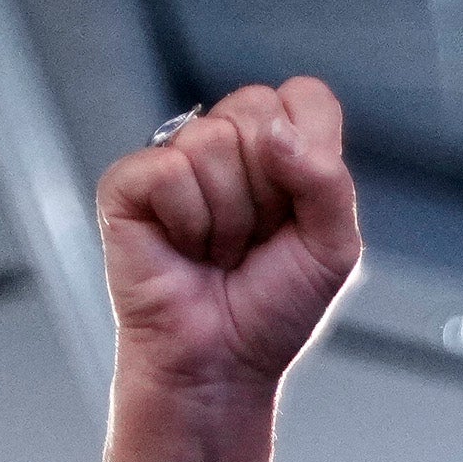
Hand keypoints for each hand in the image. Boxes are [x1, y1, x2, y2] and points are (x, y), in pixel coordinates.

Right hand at [94, 79, 362, 406]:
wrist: (221, 363)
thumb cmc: (271, 307)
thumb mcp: (333, 246)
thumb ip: (327, 180)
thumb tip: (274, 132)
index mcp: (278, 144)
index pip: (305, 97)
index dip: (309, 157)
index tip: (295, 214)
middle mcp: (225, 140)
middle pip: (259, 111)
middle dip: (268, 192)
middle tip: (252, 240)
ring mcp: (174, 156)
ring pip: (213, 140)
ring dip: (227, 217)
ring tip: (217, 251)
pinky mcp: (129, 182)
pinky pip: (169, 170)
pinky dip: (187, 222)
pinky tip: (182, 248)